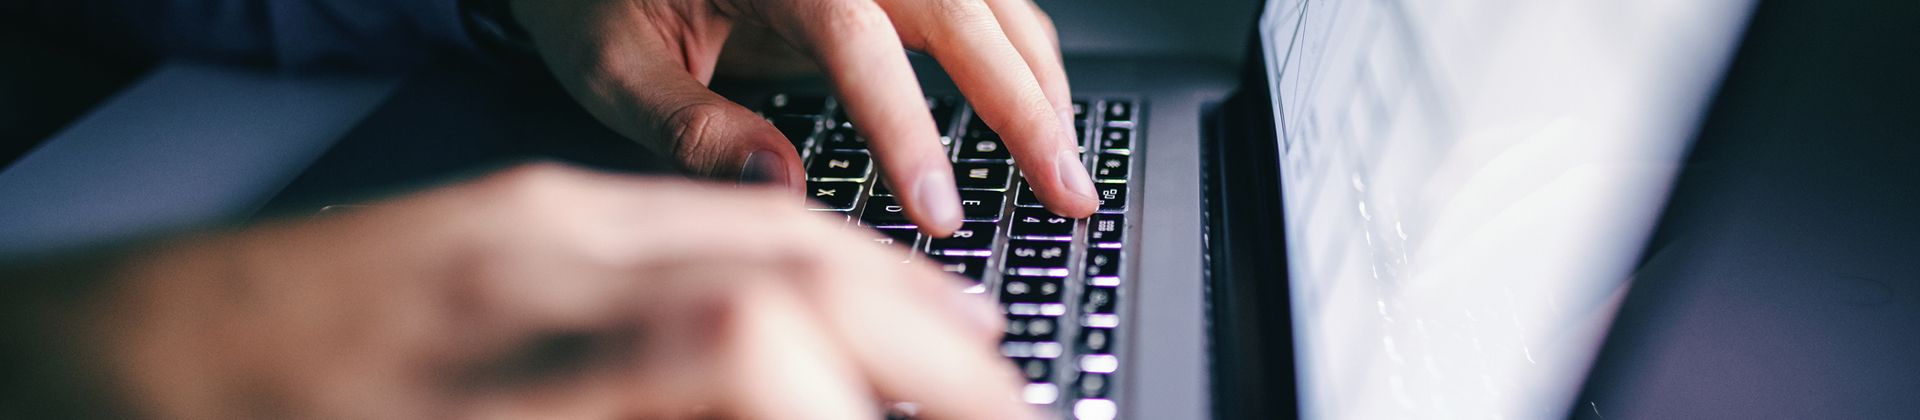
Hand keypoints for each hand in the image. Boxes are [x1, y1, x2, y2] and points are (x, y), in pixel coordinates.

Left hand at [75, 164, 1036, 418]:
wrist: (71, 353)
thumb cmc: (218, 413)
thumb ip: (612, 404)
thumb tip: (758, 375)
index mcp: (526, 310)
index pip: (763, 320)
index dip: (881, 381)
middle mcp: (542, 248)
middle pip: (786, 262)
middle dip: (924, 335)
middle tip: (1007, 398)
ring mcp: (524, 228)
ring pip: (748, 232)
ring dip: (875, 288)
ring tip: (958, 342)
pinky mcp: (501, 227)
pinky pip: (684, 228)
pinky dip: (783, 264)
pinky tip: (809, 291)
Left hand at [510, 0, 1098, 236]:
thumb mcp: (611, 64)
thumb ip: (693, 127)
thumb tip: (783, 190)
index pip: (860, 40)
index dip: (908, 128)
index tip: (937, 208)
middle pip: (962, 12)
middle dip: (1026, 110)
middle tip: (1066, 193)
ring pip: (992, 1)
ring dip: (1038, 82)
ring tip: (1066, 166)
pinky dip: (1019, 53)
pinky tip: (1035, 107)